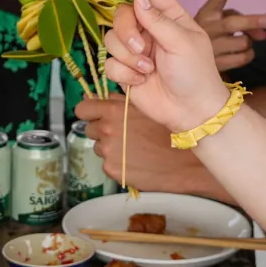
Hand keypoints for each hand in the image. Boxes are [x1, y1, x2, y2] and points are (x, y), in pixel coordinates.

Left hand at [75, 95, 213, 194]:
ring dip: (111, 147)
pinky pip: (108, 163)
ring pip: (100, 147)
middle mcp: (107, 130)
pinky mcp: (113, 170)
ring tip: (133, 148)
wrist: (183, 160)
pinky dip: (118, 162)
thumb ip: (116, 100)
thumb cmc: (167, 131)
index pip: (82, 109)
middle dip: (101, 130)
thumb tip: (94, 97)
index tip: (95, 115)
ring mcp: (108, 151)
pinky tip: (135, 160)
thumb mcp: (143, 107)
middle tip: (122, 133)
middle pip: (90, 129)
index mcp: (113, 111)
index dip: (89, 112)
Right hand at [100, 0, 231, 135]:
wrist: (191, 111)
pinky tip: (141, 81)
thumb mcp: (182, 42)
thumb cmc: (195, 73)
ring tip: (147, 69)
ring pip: (111, 39)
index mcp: (169, 17)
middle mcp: (149, 30)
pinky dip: (124, 73)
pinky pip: (110, 63)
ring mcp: (135, 50)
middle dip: (126, 30)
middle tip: (140, 48)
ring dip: (127, 55)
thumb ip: (158, 20)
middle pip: (122, 14)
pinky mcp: (125, 71)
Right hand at [194, 0, 265, 71]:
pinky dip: (248, 54)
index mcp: (206, 14)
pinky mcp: (216, 65)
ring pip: (243, 41)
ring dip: (249, 40)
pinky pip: (242, 58)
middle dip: (253, 21)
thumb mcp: (213, 19)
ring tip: (243, 41)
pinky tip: (243, 52)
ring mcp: (211, 48)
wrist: (186, 60)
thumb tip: (265, 32)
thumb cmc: (207, 35)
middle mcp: (207, 29)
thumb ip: (238, 18)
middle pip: (233, 23)